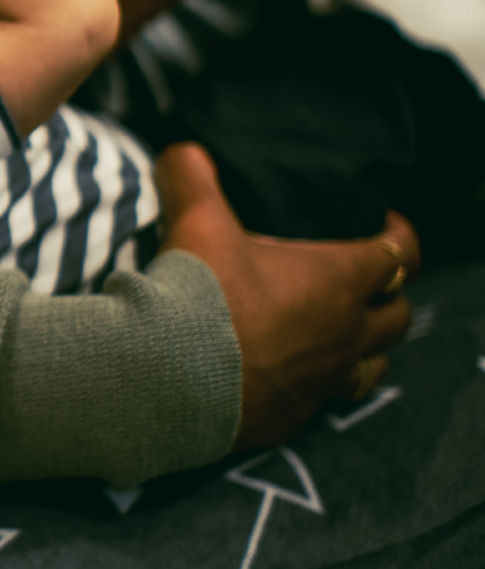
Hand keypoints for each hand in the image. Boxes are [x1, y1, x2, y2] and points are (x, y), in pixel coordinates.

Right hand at [154, 143, 415, 450]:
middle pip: (399, 317)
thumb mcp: (194, 221)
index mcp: (337, 280)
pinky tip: (287, 376)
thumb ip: (193, 177)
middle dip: (390, 296)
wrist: (167, 374)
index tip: (388, 224)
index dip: (401, 236)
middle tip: (367, 283)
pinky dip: (315, 385)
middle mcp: (344, 333)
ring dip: (365, 349)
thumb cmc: (198, 291)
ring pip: (373, 367)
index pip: (401, 255)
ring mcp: (322, 381)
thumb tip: (185, 151)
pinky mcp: (292, 417)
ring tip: (341, 336)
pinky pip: (322, 402)